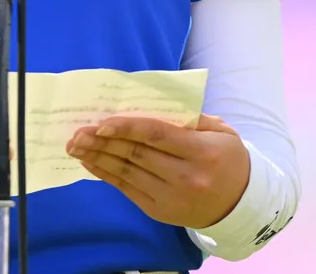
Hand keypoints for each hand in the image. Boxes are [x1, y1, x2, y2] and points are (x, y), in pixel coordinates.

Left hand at [66, 113, 249, 228]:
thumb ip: (191, 118)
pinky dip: (106, 174)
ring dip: (98, 158)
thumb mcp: (221, 132)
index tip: (102, 123)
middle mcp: (185, 178)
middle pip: (136, 155)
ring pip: (127, 173)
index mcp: (201, 153)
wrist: (240, 204)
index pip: (157, 136)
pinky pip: (127, 189)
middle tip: (78, 131)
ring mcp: (170, 198)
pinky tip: (91, 162)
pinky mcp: (159, 211)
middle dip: (103, 142)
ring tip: (76, 146)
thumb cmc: (228, 159)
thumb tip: (152, 105)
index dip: (127, 128)